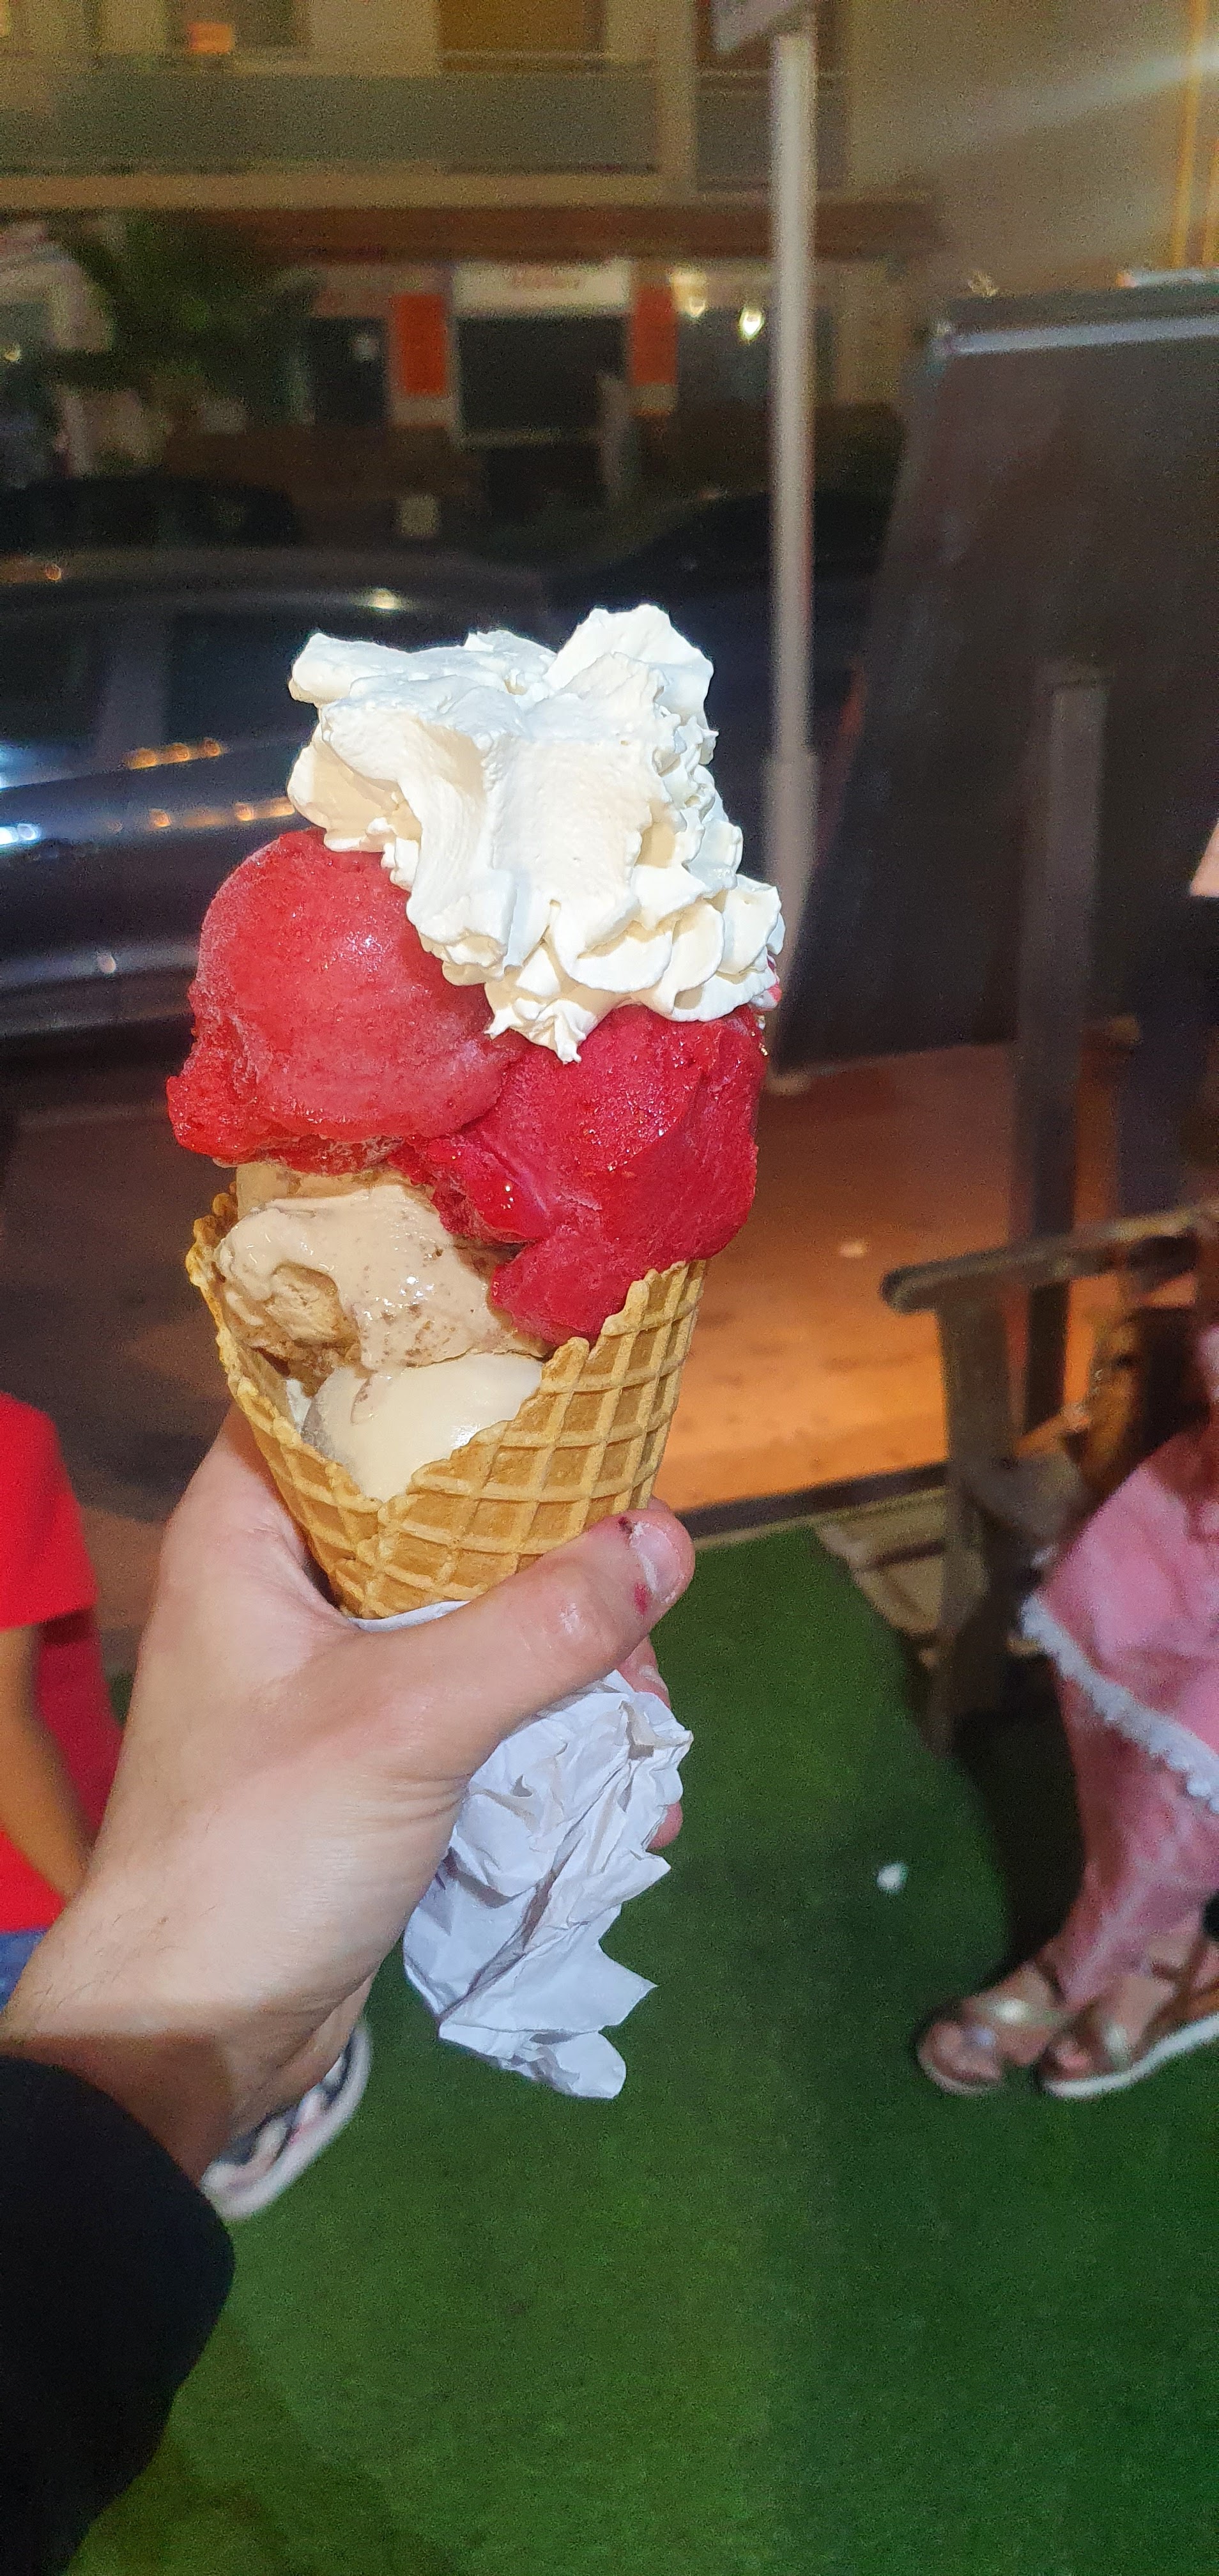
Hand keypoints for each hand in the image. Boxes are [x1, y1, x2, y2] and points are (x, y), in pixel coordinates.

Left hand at [0, 1413, 692, 2180]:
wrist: (195, 2031)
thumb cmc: (262, 1849)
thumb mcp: (408, 1722)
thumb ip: (540, 1627)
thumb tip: (668, 1536)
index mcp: (250, 1528)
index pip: (342, 1395)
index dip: (449, 1375)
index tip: (568, 1383)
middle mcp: (287, 1578)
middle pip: (442, 1508)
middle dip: (556, 1553)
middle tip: (642, 1595)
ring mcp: (333, 1666)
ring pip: (478, 1609)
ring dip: (571, 1659)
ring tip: (647, 1720)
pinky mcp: (375, 1744)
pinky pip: (481, 1696)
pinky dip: (550, 1729)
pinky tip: (623, 1786)